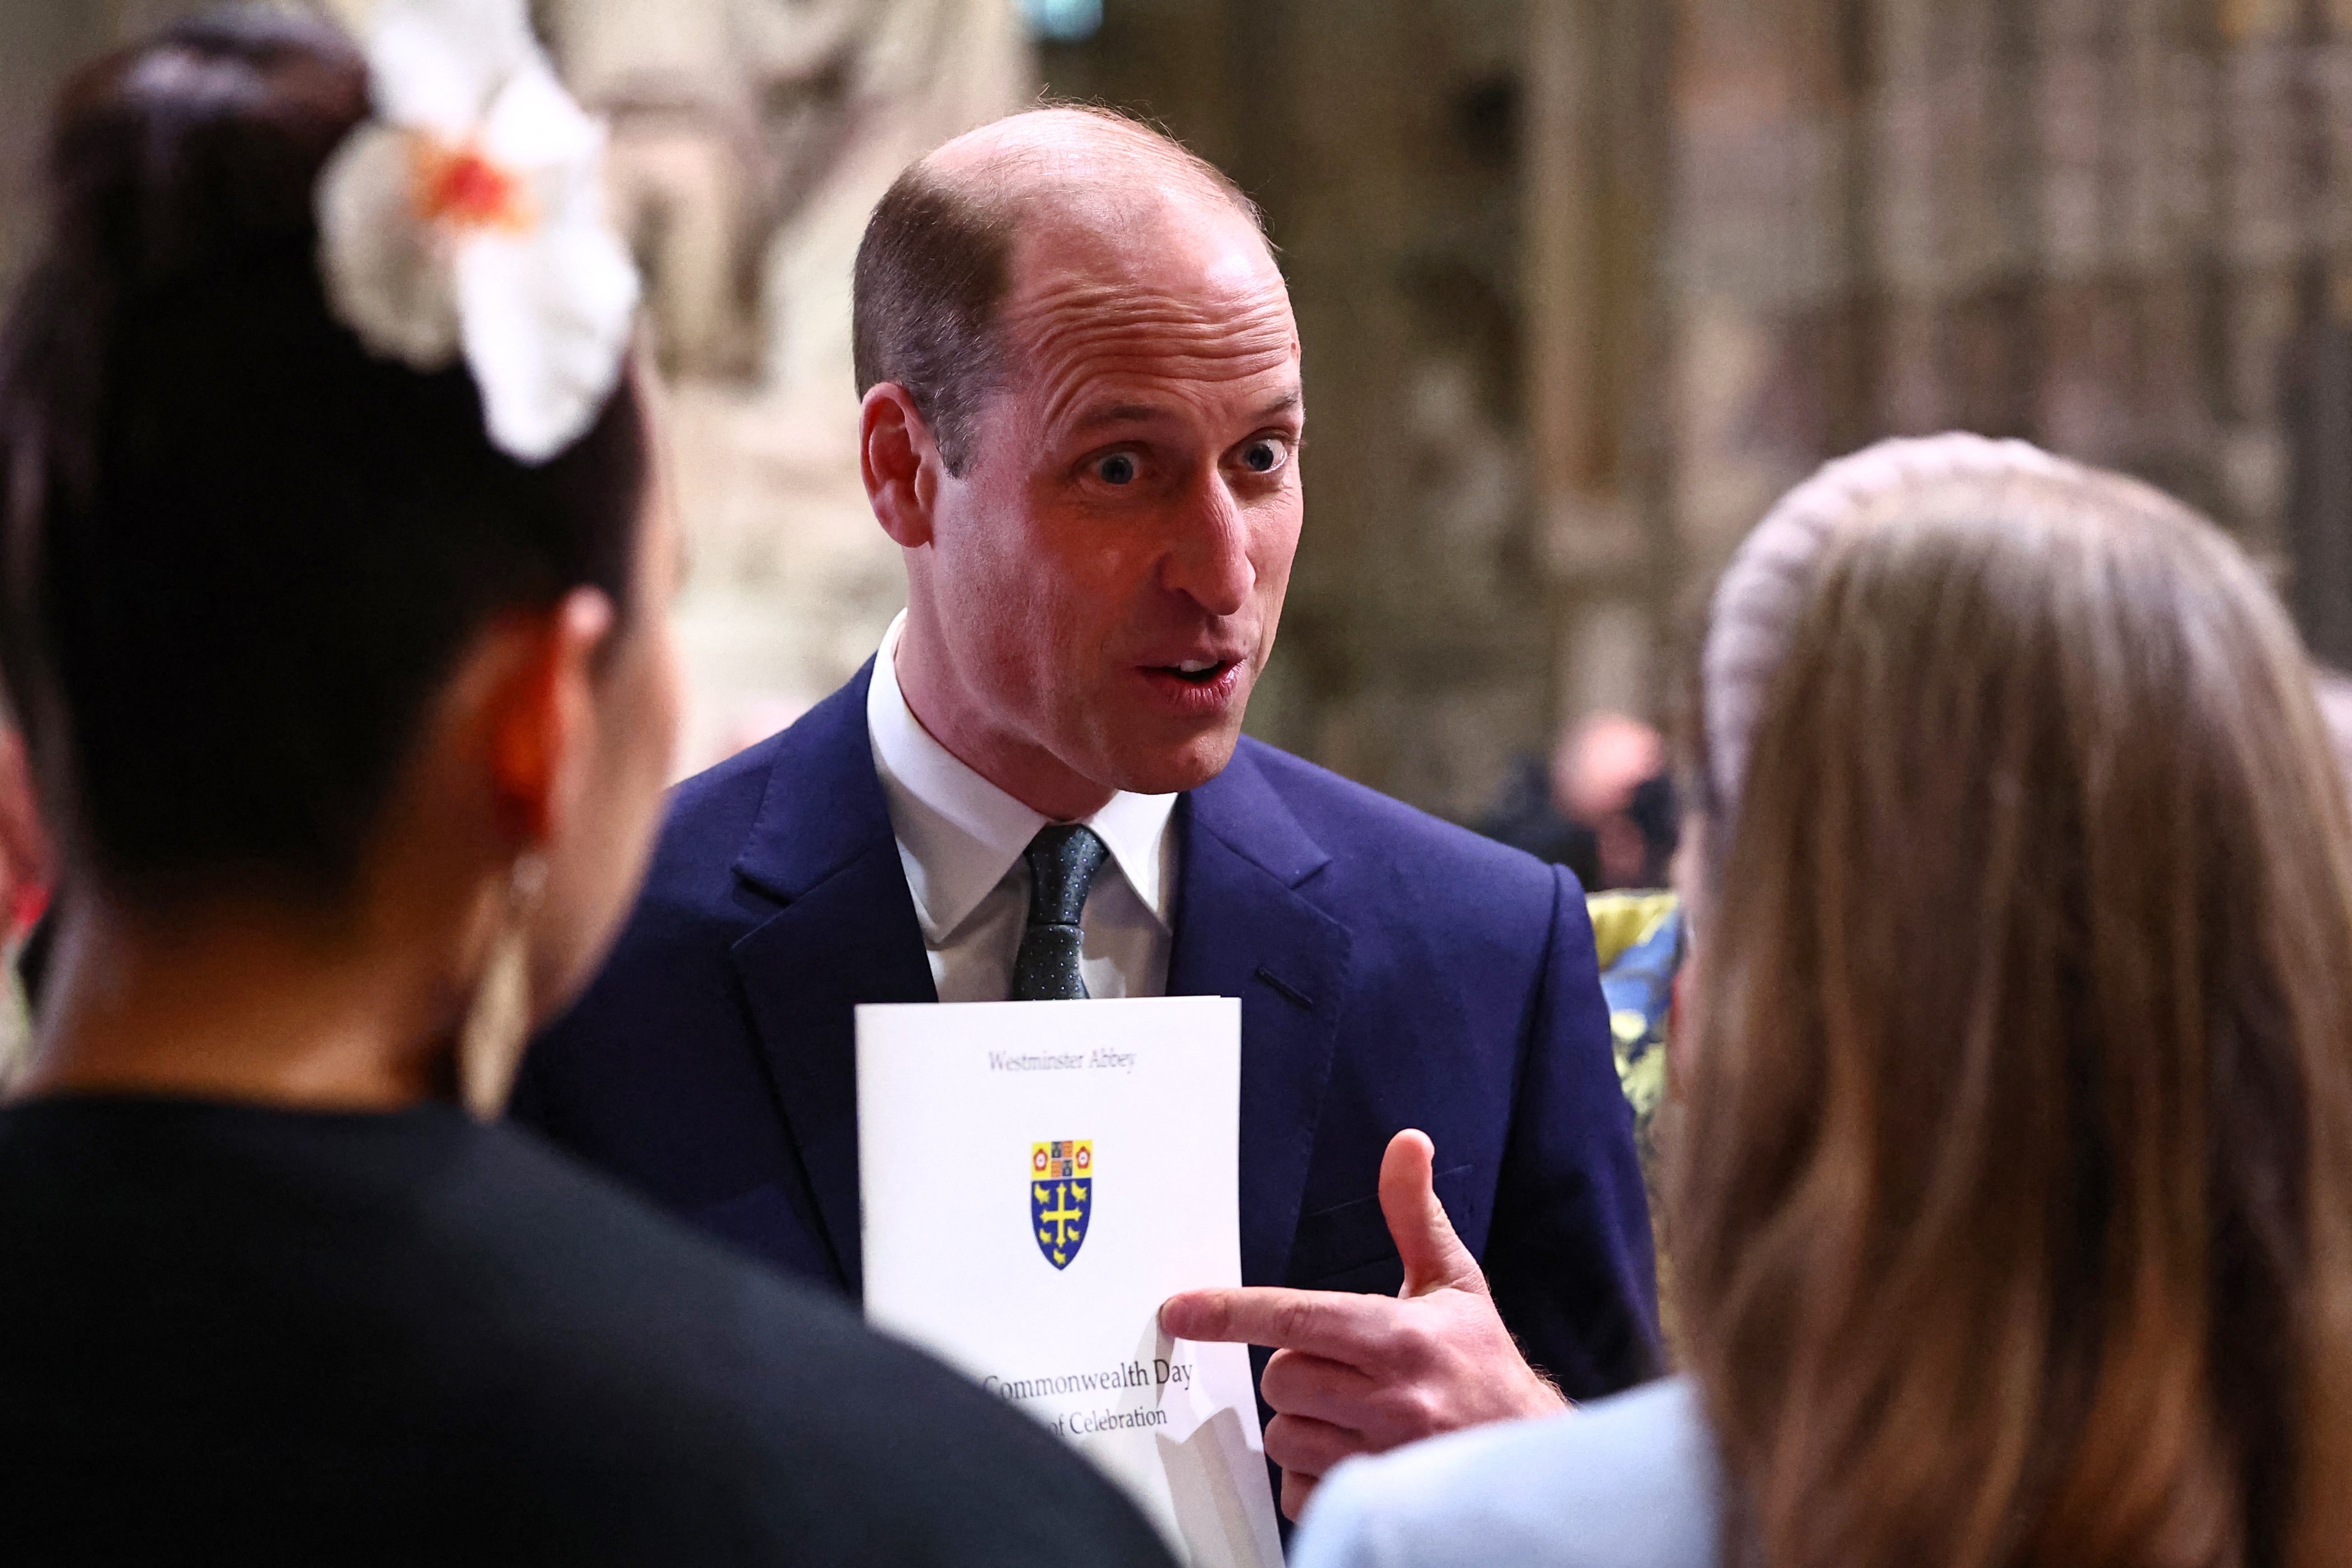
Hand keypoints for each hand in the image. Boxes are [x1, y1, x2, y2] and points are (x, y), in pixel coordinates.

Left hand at [1159, 1129, 1565, 1520]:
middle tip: (1340, 1370)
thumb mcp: (1454, 1283)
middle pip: (1280, 1381)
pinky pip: (1297, 1492)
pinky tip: (1353, 1456)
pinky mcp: (1371, 1505)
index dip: (1230, 1313)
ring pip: (1284, 1437)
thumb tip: (1406, 1143)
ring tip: (1354, 1416)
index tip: (1179, 1311)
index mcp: (1401, 1339)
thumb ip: (1415, 1214)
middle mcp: (1392, 1401)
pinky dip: (1311, 1478)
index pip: (1297, 1319)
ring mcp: (1381, 1460)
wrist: (1529, 1451)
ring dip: (1304, 1426)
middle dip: (1295, 1373)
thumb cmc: (1482, 1363)